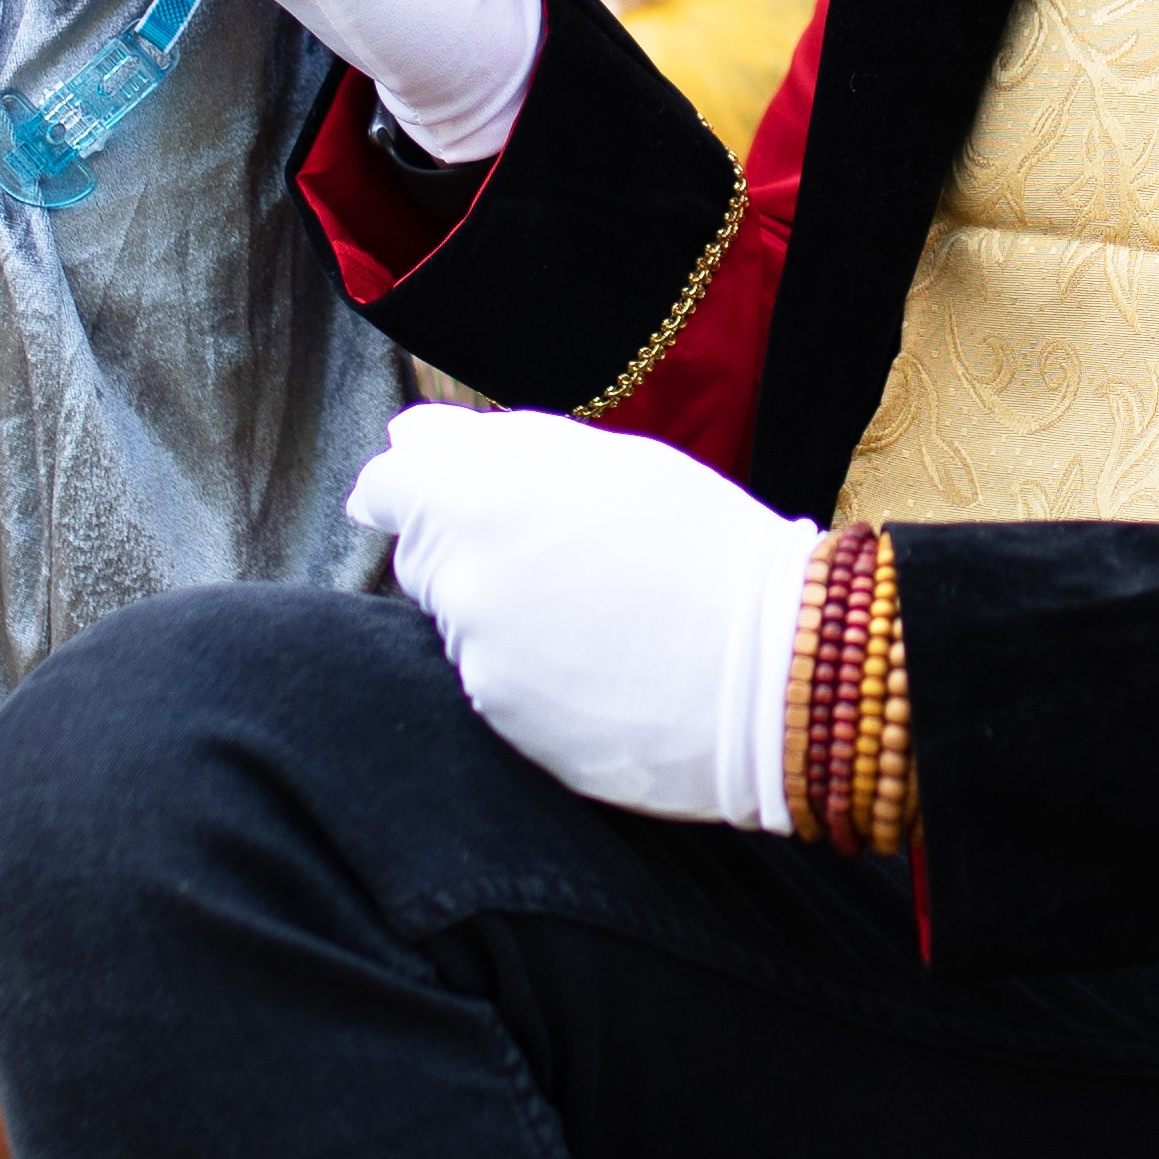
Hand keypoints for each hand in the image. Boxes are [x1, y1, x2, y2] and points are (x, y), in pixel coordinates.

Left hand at [352, 402, 818, 830]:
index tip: (436, 505)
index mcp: (484, 489)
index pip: (387, 488)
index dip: (413, 494)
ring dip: (503, 617)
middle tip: (565, 565)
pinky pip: (493, 682)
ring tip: (600, 616)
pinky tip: (600, 668)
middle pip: (420, 558)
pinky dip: (530, 675)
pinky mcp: (499, 714)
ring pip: (459, 624)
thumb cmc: (704, 546)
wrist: (771, 666)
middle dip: (469, 555)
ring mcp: (477, 649)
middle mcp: (463, 569)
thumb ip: (494, 447)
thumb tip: (405, 444)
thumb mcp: (609, 461)